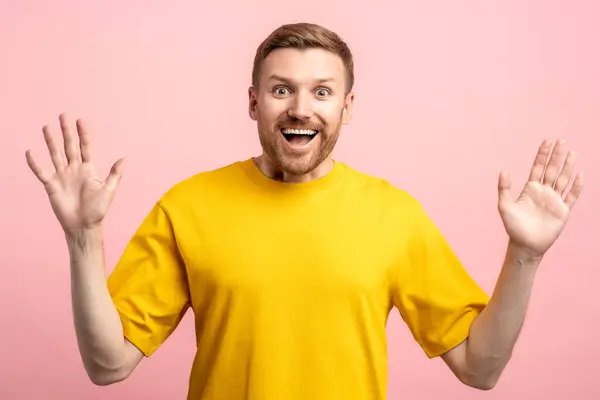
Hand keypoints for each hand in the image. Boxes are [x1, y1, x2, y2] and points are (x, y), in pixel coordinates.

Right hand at [26, 113, 125, 233]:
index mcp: (88, 169)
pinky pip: (42, 172)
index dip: (83, 134)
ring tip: (46, 127)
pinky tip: (30, 152)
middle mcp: (74, 170)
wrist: (84, 225)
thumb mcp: (109, 190)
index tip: (80, 120)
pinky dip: (36, 163)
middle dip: (66, 132)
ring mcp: (62, 177)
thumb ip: (115, 174)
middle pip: (69, 147)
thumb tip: (125, 158)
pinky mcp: (52, 186)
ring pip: (55, 155)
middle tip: (63, 116)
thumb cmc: (97, 209)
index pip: (85, 147)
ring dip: (51, 142)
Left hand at [497, 139, 583, 258]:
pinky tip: (580, 175)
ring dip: (568, 166)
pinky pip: (571, 196)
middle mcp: (544, 191)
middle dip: (557, 155)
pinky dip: (576, 186)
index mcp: (530, 188)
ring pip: (563, 179)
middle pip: (552, 169)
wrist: (525, 244)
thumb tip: (503, 170)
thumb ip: (504, 188)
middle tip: (562, 140)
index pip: (538, 167)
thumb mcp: (504, 206)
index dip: (542, 154)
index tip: (547, 141)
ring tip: (573, 152)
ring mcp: (554, 200)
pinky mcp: (563, 210)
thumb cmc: (513, 226)